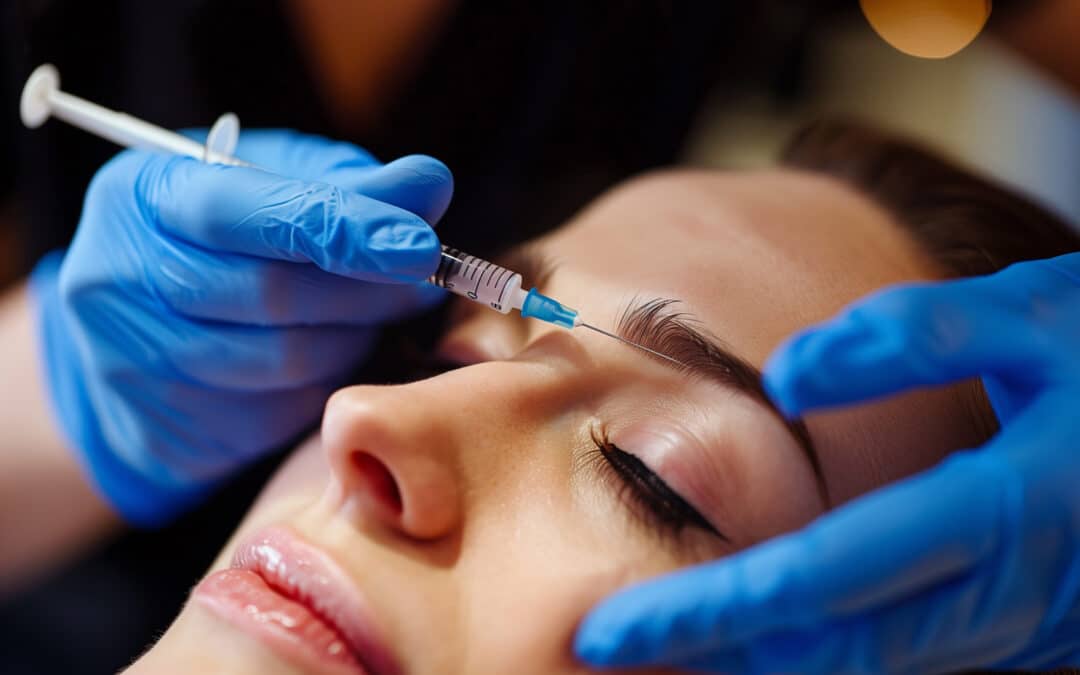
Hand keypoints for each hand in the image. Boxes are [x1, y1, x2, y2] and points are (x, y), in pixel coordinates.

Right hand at [30, 130, 451, 526]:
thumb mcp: (272, 182)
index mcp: (142, 194)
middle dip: (368, 288)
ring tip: (384, 309)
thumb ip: (348, 183)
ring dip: (359, 333)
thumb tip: (431, 182)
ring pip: (287, 358)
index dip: (341, 229)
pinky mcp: (175, 422)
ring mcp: (138, 359)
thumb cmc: (221, 237)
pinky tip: (342, 347)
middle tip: (423, 278)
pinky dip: (333, 375)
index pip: (244, 213)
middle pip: (271, 292)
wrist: (133, 330)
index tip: (420, 244)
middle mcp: (121, 276)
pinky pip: (285, 406)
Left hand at [575, 253, 1079, 671]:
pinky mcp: (1028, 631)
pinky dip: (822, 653)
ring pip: (867, 667)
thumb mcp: (1037, 315)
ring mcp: (1022, 626)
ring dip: (761, 661)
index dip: (707, 608)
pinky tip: (762, 633)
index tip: (611, 626)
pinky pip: (907, 657)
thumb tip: (786, 374)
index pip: (819, 579)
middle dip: (711, 655)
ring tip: (664, 641)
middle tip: (603, 647)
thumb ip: (913, 336)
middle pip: (828, 647)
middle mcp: (1007, 592)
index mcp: (1001, 511)